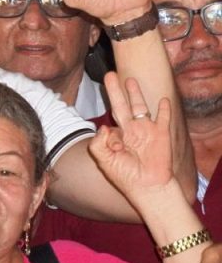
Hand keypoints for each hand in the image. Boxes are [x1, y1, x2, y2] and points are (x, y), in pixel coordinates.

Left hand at [89, 73, 174, 198]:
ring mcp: (147, 131)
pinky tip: (163, 100)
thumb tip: (103, 126)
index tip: (115, 145)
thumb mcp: (104, 161)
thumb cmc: (126, 176)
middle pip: (121, 106)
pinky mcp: (161, 134)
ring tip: (129, 79)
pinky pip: (163, 118)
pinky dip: (164, 109)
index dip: (109, 132)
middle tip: (109, 75)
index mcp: (117, 138)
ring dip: (135, 93)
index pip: (109, 124)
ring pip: (140, 107)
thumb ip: (98, 144)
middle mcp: (131, 131)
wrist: (148, 187)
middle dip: (115, 91)